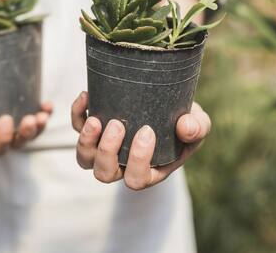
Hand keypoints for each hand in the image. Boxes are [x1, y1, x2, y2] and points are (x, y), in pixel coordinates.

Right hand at [0, 75, 52, 156]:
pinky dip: (44, 113)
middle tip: (31, 119)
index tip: (6, 119)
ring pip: (29, 134)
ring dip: (39, 127)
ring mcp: (11, 128)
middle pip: (16, 143)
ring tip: (43, 114)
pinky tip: (47, 104)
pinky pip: (36, 119)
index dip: (4, 139)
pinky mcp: (20, 114)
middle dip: (26, 134)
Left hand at [71, 91, 210, 189]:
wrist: (170, 102)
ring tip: (96, 120)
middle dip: (107, 152)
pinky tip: (87, 95)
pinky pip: (77, 126)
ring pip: (85, 159)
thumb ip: (197, 128)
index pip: (137, 179)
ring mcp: (105, 148)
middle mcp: (122, 164)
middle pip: (105, 174)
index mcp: (149, 170)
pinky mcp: (94, 128)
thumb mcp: (199, 123)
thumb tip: (186, 127)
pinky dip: (77, 113)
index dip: (137, 161)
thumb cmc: (185, 120)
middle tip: (117, 125)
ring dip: (86, 141)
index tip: (147, 131)